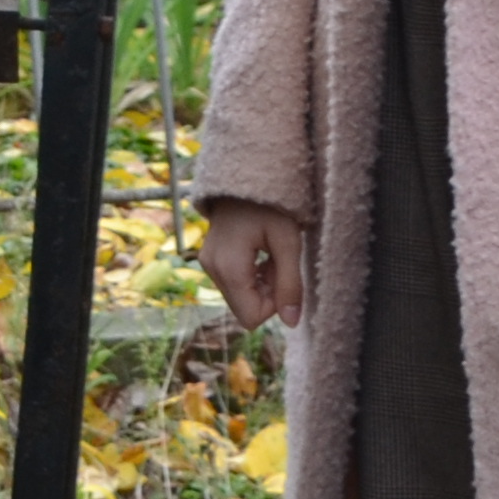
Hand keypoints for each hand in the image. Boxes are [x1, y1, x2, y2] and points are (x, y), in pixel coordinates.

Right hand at [198, 197, 306, 328]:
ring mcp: (207, 263)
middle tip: (277, 261)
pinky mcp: (209, 259)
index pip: (251, 318)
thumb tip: (291, 323)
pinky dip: (250, 276)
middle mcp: (212, 269)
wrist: (245, 175)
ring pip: (240, 298)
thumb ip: (290, 284)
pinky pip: (233, 284)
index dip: (274, 304)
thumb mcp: (288, 242)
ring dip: (260, 284)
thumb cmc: (271, 204)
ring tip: (268, 254)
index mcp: (229, 268)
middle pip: (244, 309)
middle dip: (267, 293)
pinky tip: (258, 252)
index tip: (282, 273)